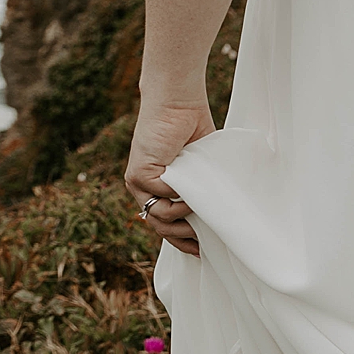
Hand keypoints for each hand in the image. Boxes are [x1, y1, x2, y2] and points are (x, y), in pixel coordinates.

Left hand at [125, 98, 215, 255]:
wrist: (178, 103)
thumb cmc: (193, 128)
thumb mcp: (199, 165)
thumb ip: (199, 185)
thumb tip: (216, 212)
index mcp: (156, 186)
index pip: (163, 221)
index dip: (180, 239)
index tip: (200, 250)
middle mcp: (142, 187)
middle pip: (158, 226)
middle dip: (181, 238)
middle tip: (201, 243)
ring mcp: (138, 182)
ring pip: (159, 217)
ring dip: (182, 217)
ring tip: (199, 206)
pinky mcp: (139, 174)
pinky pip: (163, 199)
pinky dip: (180, 198)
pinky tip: (192, 187)